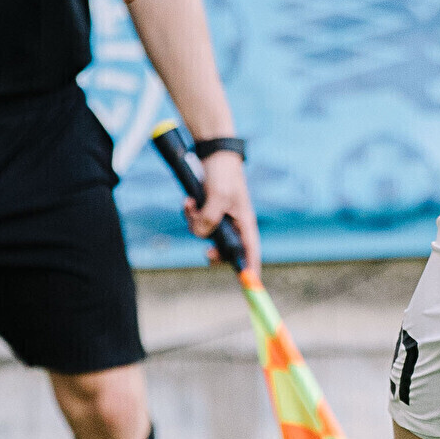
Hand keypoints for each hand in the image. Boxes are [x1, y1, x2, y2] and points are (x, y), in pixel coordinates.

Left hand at [186, 147, 259, 271]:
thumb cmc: (223, 173)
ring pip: (205, 234)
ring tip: (191, 205)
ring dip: (194, 223)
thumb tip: (201, 236)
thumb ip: (209, 218)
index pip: (251, 251)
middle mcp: (233, 223)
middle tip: (206, 253)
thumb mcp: (218, 196)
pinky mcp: (207, 210)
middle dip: (213, 250)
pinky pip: (196, 221)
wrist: (213, 153)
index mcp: (245, 222)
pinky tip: (188, 201)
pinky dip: (189, 214)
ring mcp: (219, 217)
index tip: (250, 285)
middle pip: (225, 250)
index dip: (251, 269)